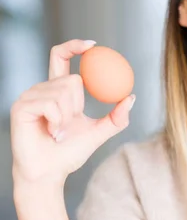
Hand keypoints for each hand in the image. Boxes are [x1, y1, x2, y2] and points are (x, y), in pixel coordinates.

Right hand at [10, 39, 135, 185]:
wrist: (49, 173)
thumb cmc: (69, 153)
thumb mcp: (98, 132)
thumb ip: (116, 117)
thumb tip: (131, 97)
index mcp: (57, 90)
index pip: (62, 57)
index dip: (75, 46)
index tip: (93, 46)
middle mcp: (42, 89)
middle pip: (72, 78)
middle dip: (79, 103)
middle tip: (70, 123)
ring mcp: (29, 96)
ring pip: (63, 90)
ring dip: (68, 115)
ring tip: (58, 130)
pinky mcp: (21, 107)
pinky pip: (51, 103)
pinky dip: (58, 120)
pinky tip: (51, 131)